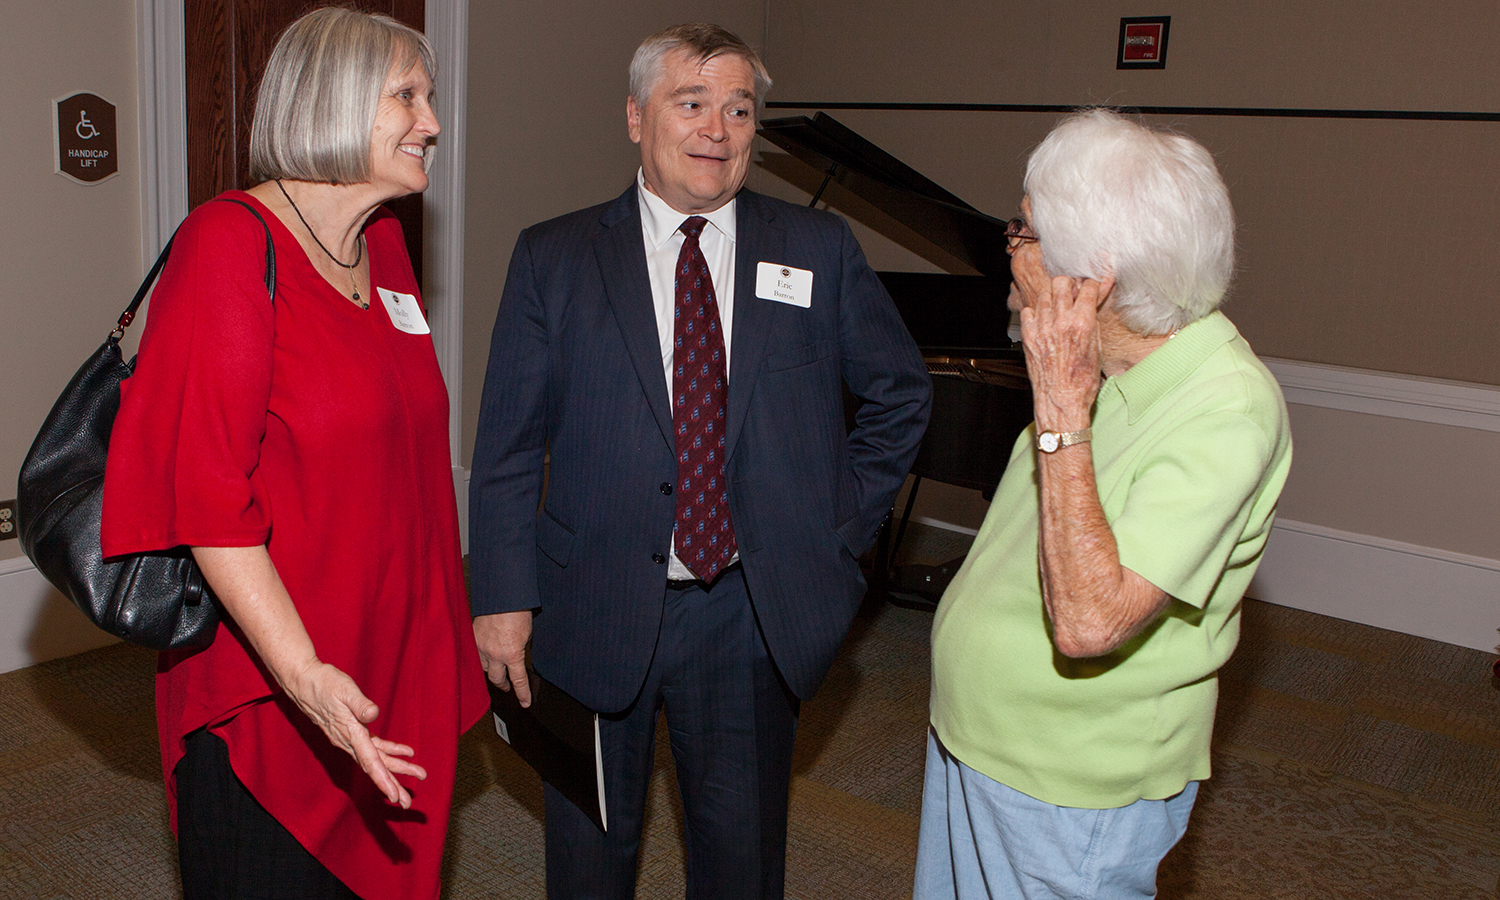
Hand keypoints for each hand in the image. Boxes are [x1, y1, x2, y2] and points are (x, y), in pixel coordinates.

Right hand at [282, 659, 425, 808]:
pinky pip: (373, 746)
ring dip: (395, 770)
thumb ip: (359, 704)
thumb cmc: (324, 683)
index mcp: (350, 733)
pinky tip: (406, 752)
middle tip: (407, 802)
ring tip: (416, 777)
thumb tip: (373, 714)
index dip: (383, 780)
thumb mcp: (344, 690)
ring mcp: (350, 738)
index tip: (394, 796)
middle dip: (392, 784)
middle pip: (375, 767)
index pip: (370, 762)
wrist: (303, 681)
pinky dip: (390, 751)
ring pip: (376, 759)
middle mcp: (349, 741)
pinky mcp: (352, 731)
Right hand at [474, 611, 533, 706]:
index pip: (518, 680)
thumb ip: (520, 650)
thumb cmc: (518, 611)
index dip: (522, 693)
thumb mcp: (526, 635)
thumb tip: (516, 659)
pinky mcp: (472, 639)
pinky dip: (480, 657)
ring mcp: (481, 647)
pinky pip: (475, 655)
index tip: (525, 703)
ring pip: (484, 668)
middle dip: (503, 685)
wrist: (503, 596)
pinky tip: (483, 655)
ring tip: (495, 670)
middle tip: (507, 686)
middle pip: (497, 679)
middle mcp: (494, 654)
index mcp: (512, 654)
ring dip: (491, 670)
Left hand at [1019, 274, 1113, 431]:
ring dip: (1053, 298)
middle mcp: (1060, 321)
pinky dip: (1036, 313)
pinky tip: (1044, 322)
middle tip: (1071, 295)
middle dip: (1069, 286)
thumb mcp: (1097, 346)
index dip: (1090, 287)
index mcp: (1082, 322)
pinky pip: (1028, 310)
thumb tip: (1094, 299)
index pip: (1087, 287)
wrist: (1061, 399)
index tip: (1089, 290)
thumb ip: (1093, 319)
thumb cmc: (1082, 379)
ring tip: (1057, 311)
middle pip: (1062, 282)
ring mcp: (1042, 327)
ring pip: (1045, 294)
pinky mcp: (1028, 335)